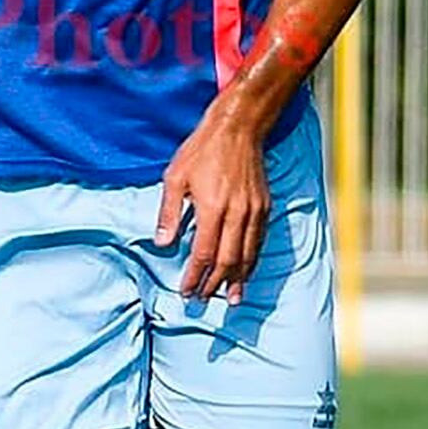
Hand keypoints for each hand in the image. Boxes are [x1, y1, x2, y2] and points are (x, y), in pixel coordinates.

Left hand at [155, 107, 270, 304]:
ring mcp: (254, 211)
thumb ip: (169, 213)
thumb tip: (162, 243)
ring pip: (248, 254)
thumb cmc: (201, 151)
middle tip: (204, 300)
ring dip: (238, 279)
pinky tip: (245, 272)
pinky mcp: (265, 206)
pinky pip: (259, 241)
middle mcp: (237, 213)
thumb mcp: (175, 177)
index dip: (195, 276)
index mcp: (213, 207)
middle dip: (215, 284)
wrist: (237, 129)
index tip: (186, 291)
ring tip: (231, 299)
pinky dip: (252, 260)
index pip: (204, 253)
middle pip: (228, 260)